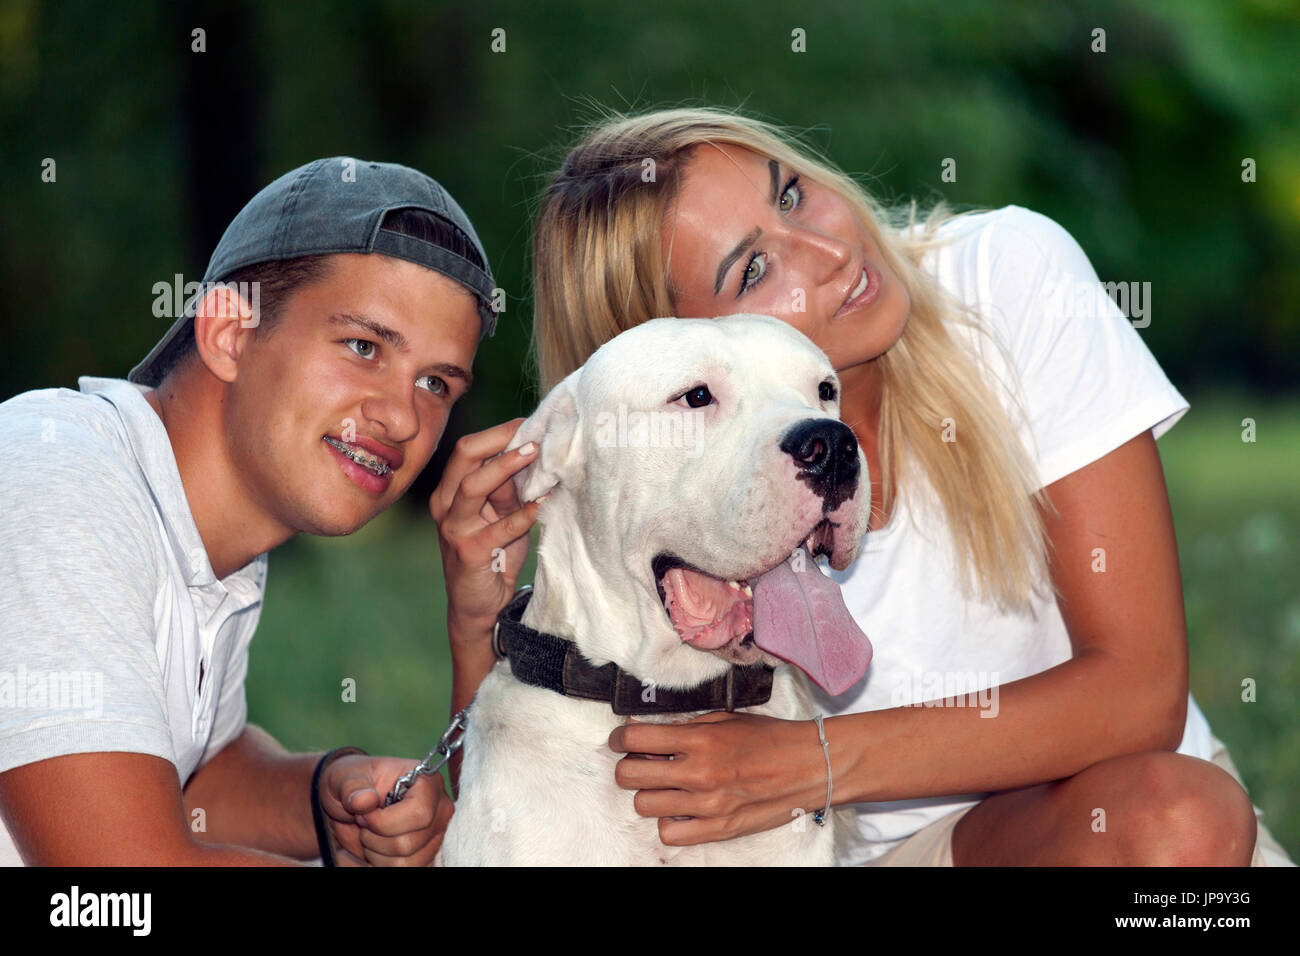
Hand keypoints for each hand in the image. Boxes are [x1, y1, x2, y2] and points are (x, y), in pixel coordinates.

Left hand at [317, 755, 452, 865]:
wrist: (349, 805)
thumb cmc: (352, 786)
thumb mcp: (344, 777)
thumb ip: (352, 786)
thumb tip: (364, 801)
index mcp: (427, 782)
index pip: (419, 814)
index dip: (385, 822)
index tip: (364, 816)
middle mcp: (439, 810)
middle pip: (407, 843)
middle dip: (374, 839)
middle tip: (363, 824)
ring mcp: (435, 836)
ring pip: (405, 863)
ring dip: (376, 854)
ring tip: (369, 836)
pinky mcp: (427, 856)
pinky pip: (405, 871)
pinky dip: (382, 864)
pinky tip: (375, 849)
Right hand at [429, 419, 540, 645]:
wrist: (478, 606)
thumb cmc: (492, 554)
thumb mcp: (501, 515)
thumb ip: (508, 489)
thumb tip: (531, 455)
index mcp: (451, 491)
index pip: (468, 449)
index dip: (498, 432)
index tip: (529, 423)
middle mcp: (446, 505)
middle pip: (465, 456)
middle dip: (500, 439)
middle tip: (533, 433)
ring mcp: (455, 528)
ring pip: (473, 485)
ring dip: (506, 467)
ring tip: (535, 454)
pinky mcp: (470, 552)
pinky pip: (498, 528)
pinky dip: (523, 514)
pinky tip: (543, 505)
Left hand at [608, 711, 830, 845]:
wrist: (810, 765)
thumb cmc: (770, 738)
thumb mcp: (726, 717)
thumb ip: (685, 725)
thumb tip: (643, 728)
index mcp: (701, 738)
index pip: (635, 738)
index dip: (620, 737)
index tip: (622, 738)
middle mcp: (699, 772)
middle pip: (629, 775)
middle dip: (628, 766)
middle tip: (640, 761)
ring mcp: (708, 805)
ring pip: (644, 805)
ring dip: (647, 794)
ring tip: (664, 785)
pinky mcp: (719, 829)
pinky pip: (670, 834)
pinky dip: (669, 822)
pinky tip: (680, 808)